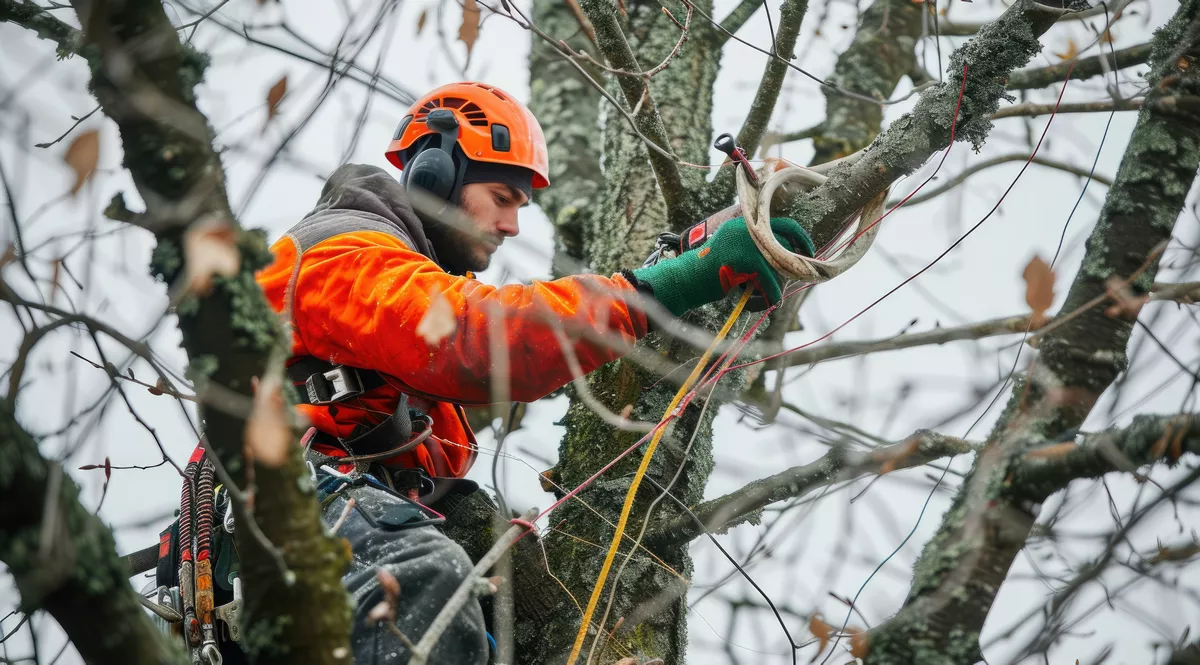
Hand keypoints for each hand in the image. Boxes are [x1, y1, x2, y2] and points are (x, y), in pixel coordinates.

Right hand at [631, 217, 812, 316]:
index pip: (784, 224)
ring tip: (767, 299)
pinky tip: (765, 303)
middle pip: (785, 246)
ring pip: (778, 267)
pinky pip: (769, 280)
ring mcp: (745, 241)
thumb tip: (787, 259)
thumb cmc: (708, 274)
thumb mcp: (733, 254)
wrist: (684, 281)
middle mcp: (747, 228)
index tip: (810, 252)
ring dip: (775, 287)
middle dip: (791, 268)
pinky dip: (770, 296)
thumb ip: (756, 250)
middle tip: (789, 283)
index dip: (801, 238)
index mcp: (745, 224)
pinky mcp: (744, 257)